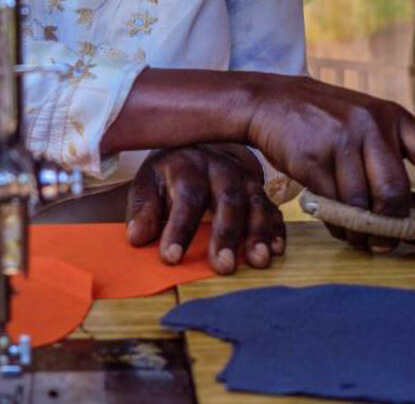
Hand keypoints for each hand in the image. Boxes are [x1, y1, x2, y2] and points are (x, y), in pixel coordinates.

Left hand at [125, 143, 284, 274]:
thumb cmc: (169, 175)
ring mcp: (244, 179)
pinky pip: (272, 209)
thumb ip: (143, 209)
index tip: (171, 257)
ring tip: (258, 261)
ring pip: (255, 204)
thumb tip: (138, 237)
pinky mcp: (260, 191)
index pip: (186, 196)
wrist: (198, 148)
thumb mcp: (148, 183)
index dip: (179, 228)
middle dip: (226, 234)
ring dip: (258, 233)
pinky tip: (276, 250)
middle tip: (223, 266)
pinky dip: (276, 230)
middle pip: (227, 199)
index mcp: (187, 165)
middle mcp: (220, 168)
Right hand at [242, 75, 414, 251]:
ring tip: (358, 233)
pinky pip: (334, 206)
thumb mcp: (366, 125)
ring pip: (363, 204)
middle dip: (392, 223)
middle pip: (395, 192)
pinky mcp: (313, 158)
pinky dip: (338, 222)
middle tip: (389, 240)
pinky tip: (336, 219)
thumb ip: (390, 160)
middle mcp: (371, 125)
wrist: (271, 101)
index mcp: (393, 117)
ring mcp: (341, 140)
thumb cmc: (326, 120)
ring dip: (362, 229)